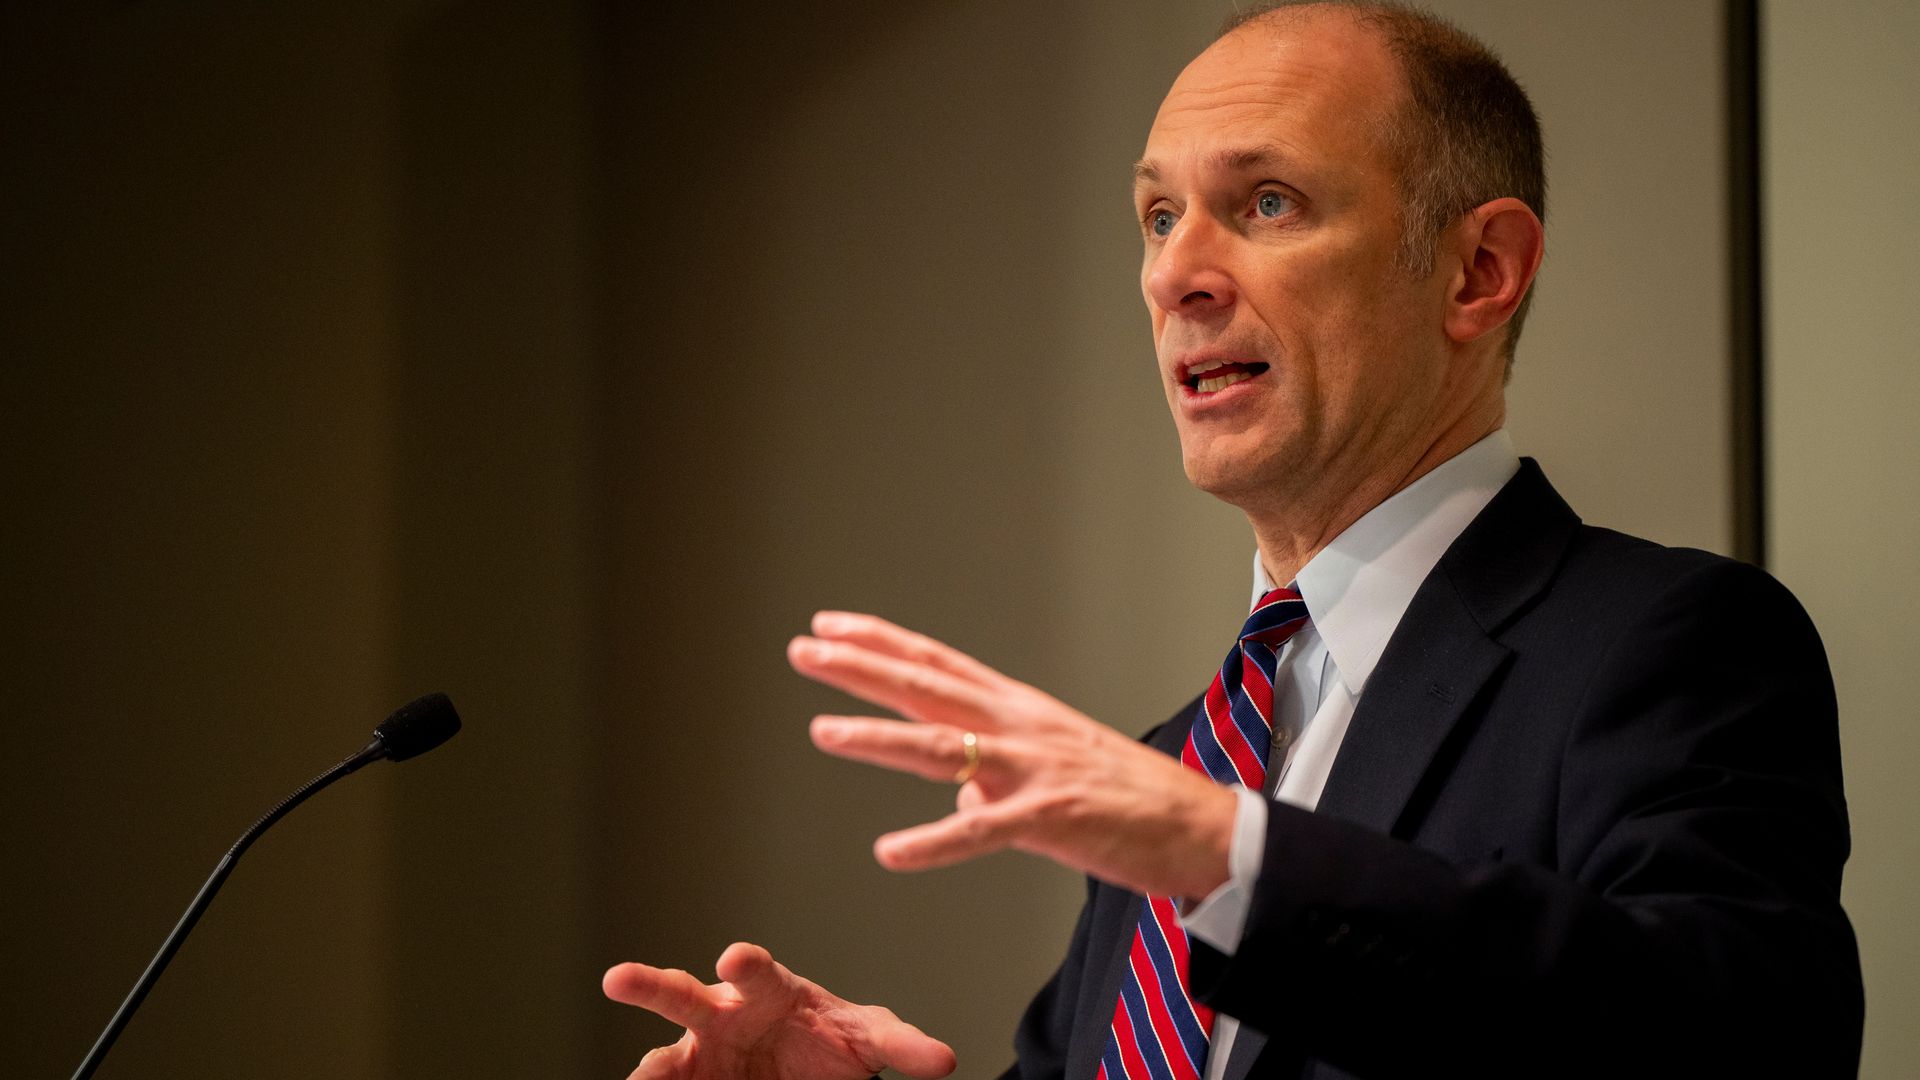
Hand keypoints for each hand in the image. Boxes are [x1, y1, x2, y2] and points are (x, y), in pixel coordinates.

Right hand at [602, 941, 954, 1079]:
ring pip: (662, 1060)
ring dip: (650, 1071)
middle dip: (649, 985)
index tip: (735, 957)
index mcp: (766, 989)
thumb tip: (945, 1061)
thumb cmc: (833, 1041)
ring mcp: (699, 1058)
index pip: (755, 970)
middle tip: (618, 977)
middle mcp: (721, 1017)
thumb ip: (903, 1047)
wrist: (812, 1072)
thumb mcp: (871, 1039)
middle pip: (681, 995)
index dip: (745, 963)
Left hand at [789, 611, 1237, 898]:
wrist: (1205, 827)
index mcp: (1021, 709)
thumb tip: (955, 798)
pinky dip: (933, 842)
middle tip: (803, 648)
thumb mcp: (1054, 772)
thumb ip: (995, 777)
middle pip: (928, 687)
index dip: (881, 642)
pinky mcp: (1052, 817)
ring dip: (878, 737)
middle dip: (860, 667)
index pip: (938, 663)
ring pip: (942, 746)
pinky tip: (890, 852)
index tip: (830, 624)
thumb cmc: (1132, 801)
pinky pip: (980, 831)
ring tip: (822, 731)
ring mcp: (1035, 768)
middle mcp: (1022, 726)